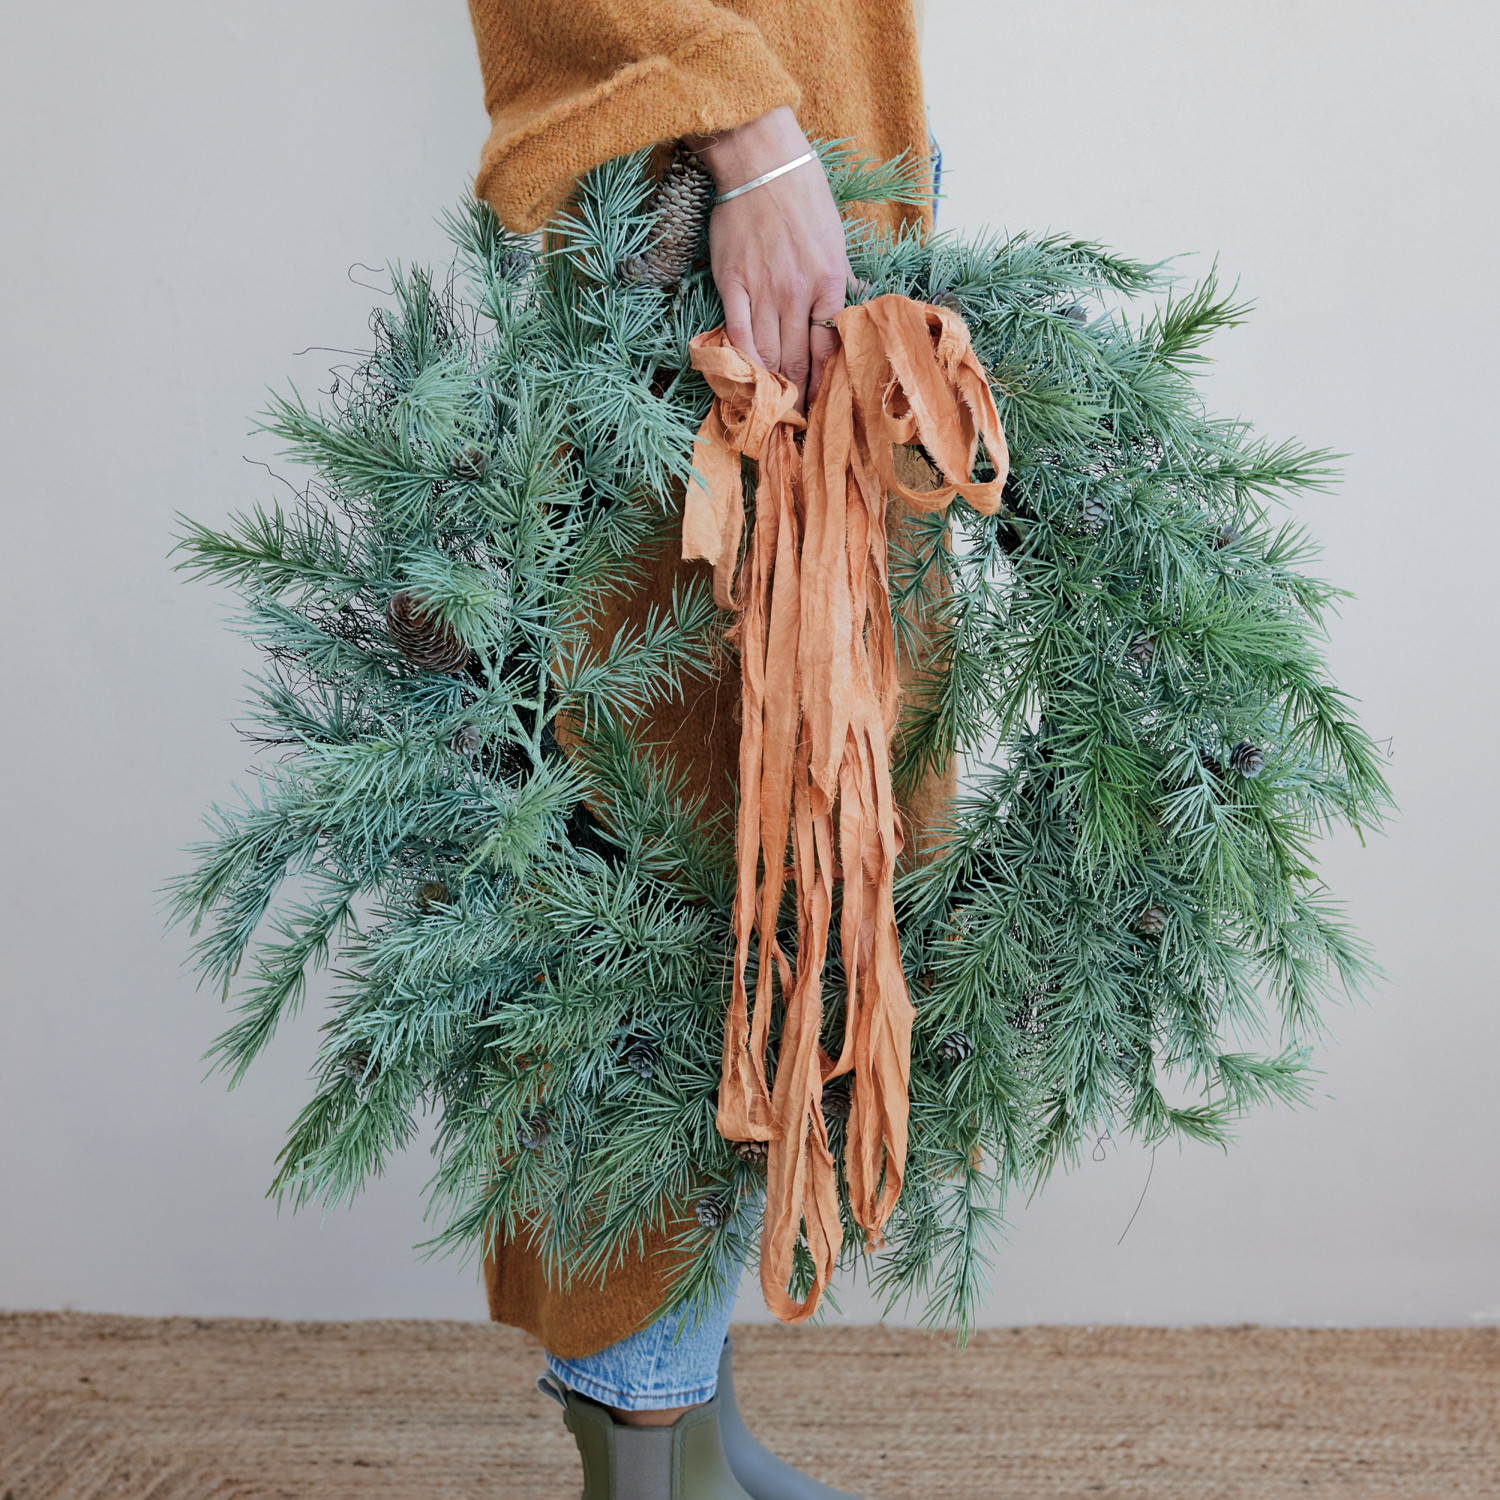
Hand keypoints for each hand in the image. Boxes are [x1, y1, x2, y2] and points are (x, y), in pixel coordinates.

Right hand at [684, 107, 851, 410]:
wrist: (761, 160)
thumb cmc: (803, 194)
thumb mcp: (835, 236)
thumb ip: (841, 278)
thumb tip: (857, 303)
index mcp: (830, 281)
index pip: (828, 347)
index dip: (824, 383)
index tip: (822, 405)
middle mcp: (798, 291)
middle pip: (797, 358)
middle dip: (799, 395)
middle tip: (797, 423)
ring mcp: (763, 288)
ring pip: (768, 351)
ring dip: (772, 386)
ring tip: (774, 410)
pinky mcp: (732, 281)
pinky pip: (737, 332)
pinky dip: (742, 360)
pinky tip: (746, 380)